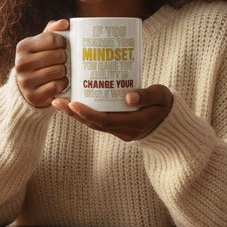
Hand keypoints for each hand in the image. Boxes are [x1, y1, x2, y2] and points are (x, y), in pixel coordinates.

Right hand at [14, 19, 68, 107]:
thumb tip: (64, 23)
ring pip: (59, 71)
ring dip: (65, 71)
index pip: (53, 39)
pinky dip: (63, 84)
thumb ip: (52, 31)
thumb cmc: (39, 60)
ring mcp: (25, 81)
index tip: (62, 46)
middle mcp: (21, 63)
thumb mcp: (41, 44)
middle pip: (58, 55)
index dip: (63, 42)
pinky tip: (60, 82)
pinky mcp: (33, 96)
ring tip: (60, 71)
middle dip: (65, 58)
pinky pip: (58, 85)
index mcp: (23, 46)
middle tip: (61, 61)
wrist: (27, 87)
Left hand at [51, 84, 172, 141]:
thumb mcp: (161, 97)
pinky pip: (97, 121)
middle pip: (94, 124)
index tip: (73, 103)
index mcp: (134, 124)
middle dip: (74, 114)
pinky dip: (84, 113)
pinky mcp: (116, 126)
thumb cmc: (165, 105)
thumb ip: (147, 95)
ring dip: (75, 114)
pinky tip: (72, 103)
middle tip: (57, 101)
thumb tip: (128, 96)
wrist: (169, 123)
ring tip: (58, 102)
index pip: (106, 121)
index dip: (88, 113)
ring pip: (93, 124)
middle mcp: (123, 130)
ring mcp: (119, 130)